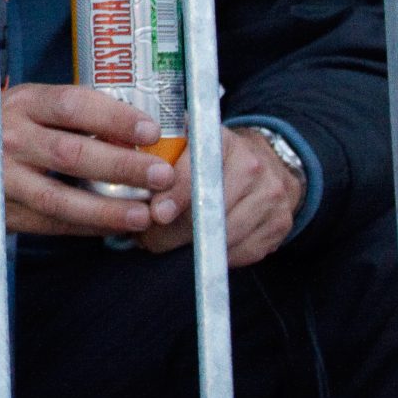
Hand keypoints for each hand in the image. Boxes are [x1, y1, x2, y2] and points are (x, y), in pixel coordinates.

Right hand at [0, 85, 184, 236]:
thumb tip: (138, 132)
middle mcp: (12, 138)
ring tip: (143, 214)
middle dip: (121, 166)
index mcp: (25, 103)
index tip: (150, 130)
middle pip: (71, 154)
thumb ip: (78, 114)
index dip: (112, 117)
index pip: (72, 105)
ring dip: (106, 209)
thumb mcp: (35, 103)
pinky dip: (87, 228)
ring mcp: (5, 178)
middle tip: (161, 175)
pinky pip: (51, 224)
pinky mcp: (5, 211)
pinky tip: (116, 227)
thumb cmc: (12, 123)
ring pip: (59, 198)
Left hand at [133, 128, 306, 266]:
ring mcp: (270, 196)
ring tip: (167, 244)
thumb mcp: (183, 140)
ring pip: (226, 236)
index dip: (176, 194)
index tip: (157, 213)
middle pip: (211, 210)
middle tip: (148, 239)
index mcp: (222, 141)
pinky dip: (217, 256)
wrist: (265, 163)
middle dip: (174, 231)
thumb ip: (154, 151)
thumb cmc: (208, 157)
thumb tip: (118, 168)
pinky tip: (201, 248)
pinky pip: (243, 252)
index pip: (198, 170)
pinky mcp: (279, 224)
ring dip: (192, 248)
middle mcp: (252, 166)